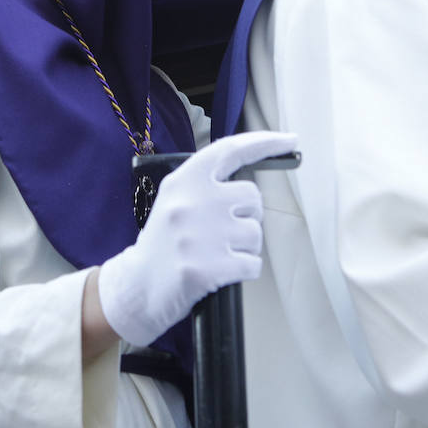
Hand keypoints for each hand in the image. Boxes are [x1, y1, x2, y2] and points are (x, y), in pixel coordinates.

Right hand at [97, 131, 294, 346]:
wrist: (137, 287)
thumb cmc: (164, 243)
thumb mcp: (176, 200)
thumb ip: (208, 185)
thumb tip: (251, 178)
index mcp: (184, 181)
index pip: (230, 150)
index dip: (265, 142)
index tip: (290, 139)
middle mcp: (192, 202)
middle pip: (252, 197)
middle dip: (246, 216)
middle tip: (219, 233)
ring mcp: (200, 235)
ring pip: (256, 233)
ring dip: (245, 247)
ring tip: (216, 254)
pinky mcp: (207, 268)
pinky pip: (253, 264)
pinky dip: (244, 270)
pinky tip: (220, 273)